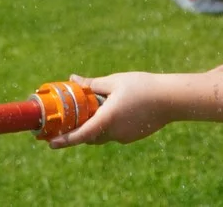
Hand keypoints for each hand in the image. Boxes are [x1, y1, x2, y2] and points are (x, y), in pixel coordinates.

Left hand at [48, 73, 169, 147]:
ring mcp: (125, 136)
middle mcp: (115, 131)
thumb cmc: (143, 87)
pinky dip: (109, 124)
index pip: (81, 134)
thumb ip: (92, 84)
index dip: (65, 140)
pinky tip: (116, 109)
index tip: (50, 143)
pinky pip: (115, 132)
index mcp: (108, 118)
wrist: (172, 98)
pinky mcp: (133, 135)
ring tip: (95, 108)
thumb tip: (73, 79)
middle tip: (71, 119)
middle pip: (90, 135)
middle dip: (79, 130)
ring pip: (103, 134)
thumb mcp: (115, 81)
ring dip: (95, 125)